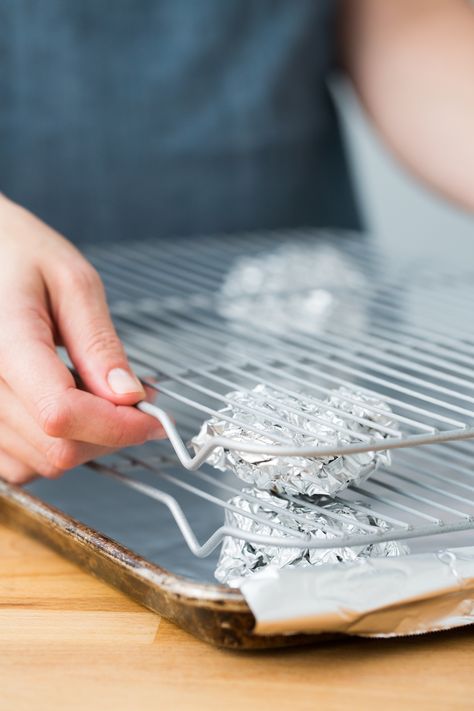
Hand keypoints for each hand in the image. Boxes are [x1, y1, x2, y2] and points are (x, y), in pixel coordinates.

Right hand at [0, 194, 164, 483]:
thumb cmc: (18, 255)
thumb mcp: (72, 282)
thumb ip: (99, 343)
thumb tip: (130, 397)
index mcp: (3, 340)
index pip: (61, 413)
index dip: (116, 426)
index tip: (152, 418)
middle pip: (55, 448)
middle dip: (109, 435)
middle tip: (134, 404)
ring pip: (38, 463)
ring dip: (83, 443)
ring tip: (95, 397)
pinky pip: (16, 464)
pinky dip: (51, 448)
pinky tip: (65, 411)